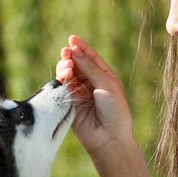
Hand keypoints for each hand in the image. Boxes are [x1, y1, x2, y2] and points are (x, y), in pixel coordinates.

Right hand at [56, 35, 135, 157]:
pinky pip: (62, 87)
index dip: (81, 47)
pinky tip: (65, 75)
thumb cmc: (115, 111)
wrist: (109, 138)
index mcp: (104, 77)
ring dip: (65, 67)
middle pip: (77, 64)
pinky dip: (62, 79)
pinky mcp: (68, 104)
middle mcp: (91, 84)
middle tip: (66, 53)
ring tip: (67, 67)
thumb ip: (90, 68)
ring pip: (67, 74)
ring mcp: (79, 93)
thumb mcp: (107, 85)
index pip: (91, 58)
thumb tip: (75, 51)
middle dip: (71, 56)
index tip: (72, 39)